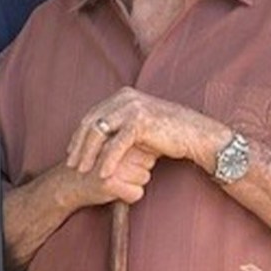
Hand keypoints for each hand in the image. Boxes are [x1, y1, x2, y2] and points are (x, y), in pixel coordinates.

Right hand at [57, 146, 155, 209]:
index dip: (139, 157)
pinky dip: (129, 196)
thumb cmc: (94, 163)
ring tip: (113, 178)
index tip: (123, 160)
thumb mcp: (111, 143)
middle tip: (116, 170)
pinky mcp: (110, 183)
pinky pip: (136, 194)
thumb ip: (132, 137)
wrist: (68, 182)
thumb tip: (161, 140)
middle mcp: (117, 146)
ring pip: (144, 179)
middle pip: (149, 163)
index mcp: (118, 134)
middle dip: (137, 169)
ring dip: (133, 182)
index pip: (148, 148)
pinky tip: (114, 191)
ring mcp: (114, 164)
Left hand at [67, 87, 221, 178]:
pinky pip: (116, 145)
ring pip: (100, 133)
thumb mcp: (141, 125)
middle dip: (78, 145)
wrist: (198, 136)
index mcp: (123, 95)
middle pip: (91, 122)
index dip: (79, 134)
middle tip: (71, 163)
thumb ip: (121, 125)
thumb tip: (101, 137)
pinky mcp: (140, 123)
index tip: (72, 152)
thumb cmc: (170, 133)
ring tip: (82, 170)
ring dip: (88, 154)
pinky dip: (107, 161)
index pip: (92, 114)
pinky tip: (102, 175)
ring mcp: (132, 108)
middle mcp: (125, 98)